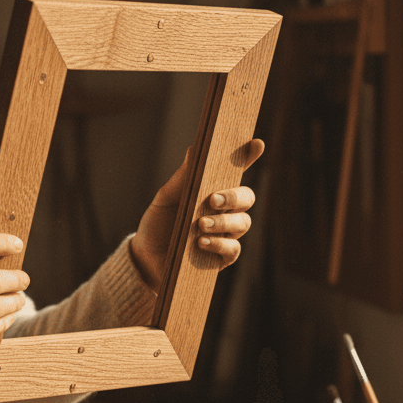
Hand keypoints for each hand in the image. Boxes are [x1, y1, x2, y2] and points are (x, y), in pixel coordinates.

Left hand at [129, 139, 264, 291]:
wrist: (146, 259)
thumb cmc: (158, 224)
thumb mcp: (165, 198)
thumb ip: (182, 178)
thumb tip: (194, 149)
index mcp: (212, 191)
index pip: (235, 172)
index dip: (249, 157)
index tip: (256, 143)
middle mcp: (225, 211)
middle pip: (247, 197)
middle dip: (234, 196)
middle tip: (214, 199)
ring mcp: (226, 234)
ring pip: (243, 223)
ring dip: (223, 222)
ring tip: (200, 225)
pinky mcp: (223, 258)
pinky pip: (233, 249)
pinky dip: (219, 243)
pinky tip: (201, 242)